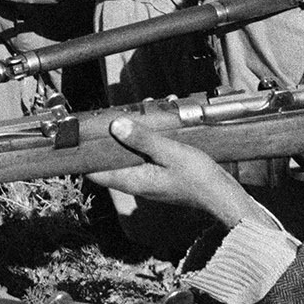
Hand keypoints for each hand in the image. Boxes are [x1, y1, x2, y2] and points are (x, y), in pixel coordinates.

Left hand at [85, 117, 258, 223]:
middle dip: (114, 133)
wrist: (222, 195)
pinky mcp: (160, 174)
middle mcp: (137, 182)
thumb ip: (142, 139)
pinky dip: (148, 138)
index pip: (95, 172)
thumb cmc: (198, 178)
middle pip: (112, 158)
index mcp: (134, 180)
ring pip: (130, 153)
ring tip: (146, 109)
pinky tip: (162, 121)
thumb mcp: (169, 153)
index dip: (85, 154)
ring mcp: (148, 179)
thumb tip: (115, 126)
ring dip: (134, 132)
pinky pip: (146, 154)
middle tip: (119, 112)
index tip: (82, 132)